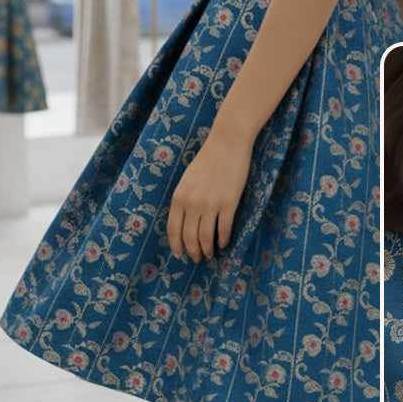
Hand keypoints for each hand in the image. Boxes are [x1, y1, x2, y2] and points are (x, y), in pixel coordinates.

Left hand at [167, 124, 254, 261]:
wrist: (228, 142)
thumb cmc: (208, 159)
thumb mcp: (188, 179)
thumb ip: (184, 199)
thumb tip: (185, 222)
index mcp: (179, 197)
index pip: (173, 230)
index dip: (176, 246)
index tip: (180, 255)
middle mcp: (192, 203)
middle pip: (190, 237)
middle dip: (193, 252)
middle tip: (197, 259)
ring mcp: (210, 204)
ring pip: (206, 238)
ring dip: (207, 250)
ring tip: (210, 255)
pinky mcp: (228, 203)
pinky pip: (224, 229)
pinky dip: (223, 240)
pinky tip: (223, 243)